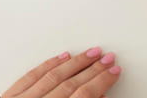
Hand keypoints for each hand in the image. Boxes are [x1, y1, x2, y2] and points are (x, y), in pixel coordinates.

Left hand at [3, 47, 120, 97]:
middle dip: (92, 69)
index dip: (101, 81)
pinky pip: (32, 75)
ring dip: (75, 62)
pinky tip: (62, 57)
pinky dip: (49, 64)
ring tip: (91, 54)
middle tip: (108, 58)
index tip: (113, 72)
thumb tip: (99, 97)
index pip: (83, 96)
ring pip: (53, 75)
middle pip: (71, 84)